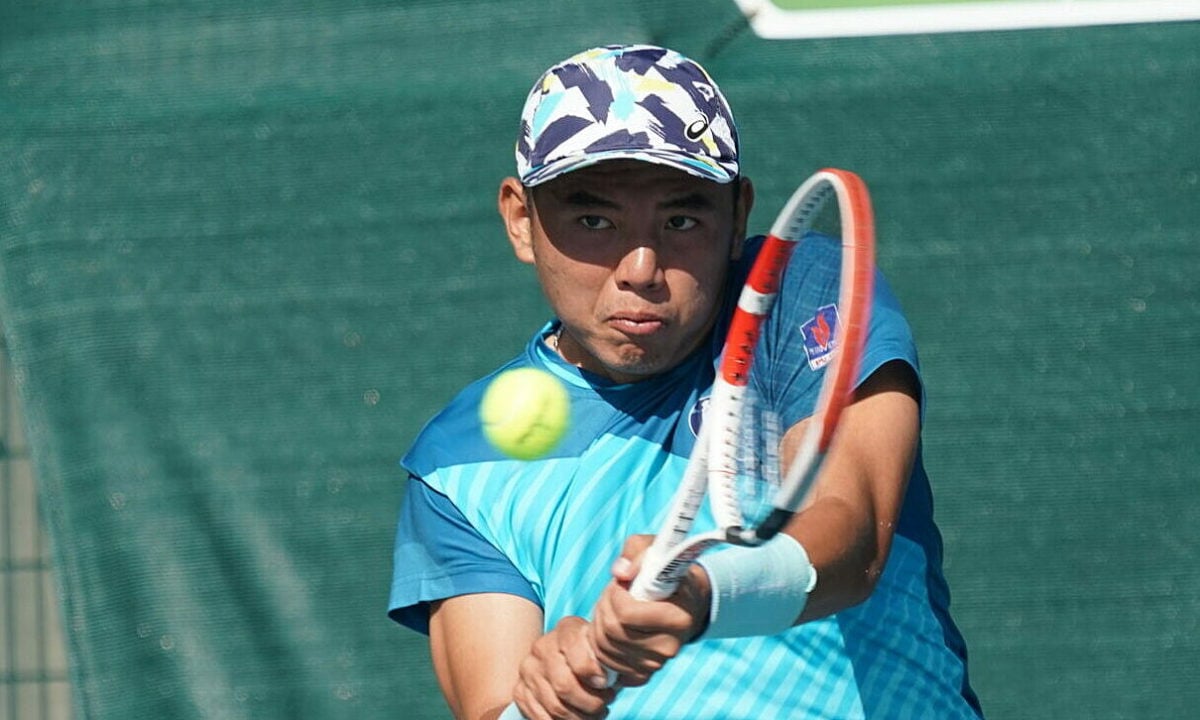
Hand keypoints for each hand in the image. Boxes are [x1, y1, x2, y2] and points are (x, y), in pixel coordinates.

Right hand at [509, 615, 615, 719]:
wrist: (560, 660)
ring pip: (555, 705)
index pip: (576, 653)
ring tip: (594, 715)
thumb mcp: (601, 648)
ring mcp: (528, 669)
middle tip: (604, 706)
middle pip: (564, 685)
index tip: (607, 686)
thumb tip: (621, 676)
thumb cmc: (592, 656)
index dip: (593, 674)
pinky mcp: (519, 690)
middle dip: (590, 703)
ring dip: (579, 717)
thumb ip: (608, 658)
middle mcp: (542, 647)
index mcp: (566, 630)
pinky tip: (575, 719)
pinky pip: (539, 716)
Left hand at [588, 535, 711, 686]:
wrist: (687, 603)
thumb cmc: (668, 572)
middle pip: (612, 633)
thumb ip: (635, 552)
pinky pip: (610, 666)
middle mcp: (670, 645)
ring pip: (606, 650)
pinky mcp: (645, 673)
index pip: (626, 614)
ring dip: (599, 627)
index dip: (614, 594)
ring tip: (612, 610)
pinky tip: (612, 631)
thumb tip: (620, 572)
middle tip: (612, 595)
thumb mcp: (656, 549)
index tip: (622, 582)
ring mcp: (657, 662)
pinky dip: (603, 649)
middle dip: (603, 609)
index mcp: (678, 615)